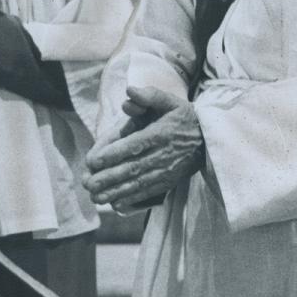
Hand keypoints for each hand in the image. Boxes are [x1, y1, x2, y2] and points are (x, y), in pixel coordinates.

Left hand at [85, 87, 203, 210]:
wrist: (208, 140)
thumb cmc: (184, 118)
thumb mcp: (170, 101)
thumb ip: (150, 96)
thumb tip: (129, 91)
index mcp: (160, 133)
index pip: (134, 145)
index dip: (113, 154)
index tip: (93, 161)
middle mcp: (163, 154)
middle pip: (132, 168)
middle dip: (108, 177)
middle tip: (88, 183)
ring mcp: (166, 171)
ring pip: (138, 183)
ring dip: (115, 192)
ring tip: (95, 197)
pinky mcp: (168, 182)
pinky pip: (148, 192)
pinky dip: (132, 200)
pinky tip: (116, 204)